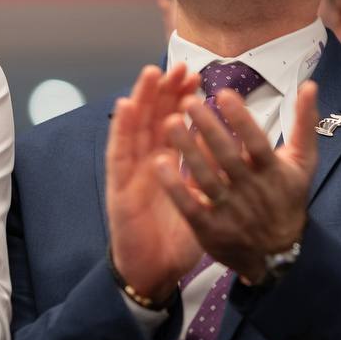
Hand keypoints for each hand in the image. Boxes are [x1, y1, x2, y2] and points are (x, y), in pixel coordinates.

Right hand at [106, 64, 202, 302]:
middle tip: (179, 65)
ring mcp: (130, 173)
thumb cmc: (177, 239)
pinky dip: (120, 129)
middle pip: (154, 119)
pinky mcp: (118, 188)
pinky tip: (125, 106)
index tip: (197, 76)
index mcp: (167, 165)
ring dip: (141, 100)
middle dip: (165, 91)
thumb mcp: (199, 200)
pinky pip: (118, 154)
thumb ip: (205, 172)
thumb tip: (222, 145)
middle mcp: (147, 163)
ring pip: (134, 129)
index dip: (183, 100)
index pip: (174, 124)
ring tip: (151, 73)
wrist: (155, 273)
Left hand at [156, 81, 318, 283]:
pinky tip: (160, 162)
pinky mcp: (210, 229)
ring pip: (206, 178)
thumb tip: (309, 84)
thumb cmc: (288, 197)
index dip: (241, 120)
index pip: (257, 142)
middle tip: (187, 101)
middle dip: (208, 128)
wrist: (279, 253)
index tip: (224, 93)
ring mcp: (230, 211)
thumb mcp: (303, 162)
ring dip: (188, 151)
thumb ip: (305, 123)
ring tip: (170, 123)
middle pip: (228, 157)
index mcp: (273, 172)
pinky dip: (175, 186)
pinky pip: (190, 206)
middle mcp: (251, 191)